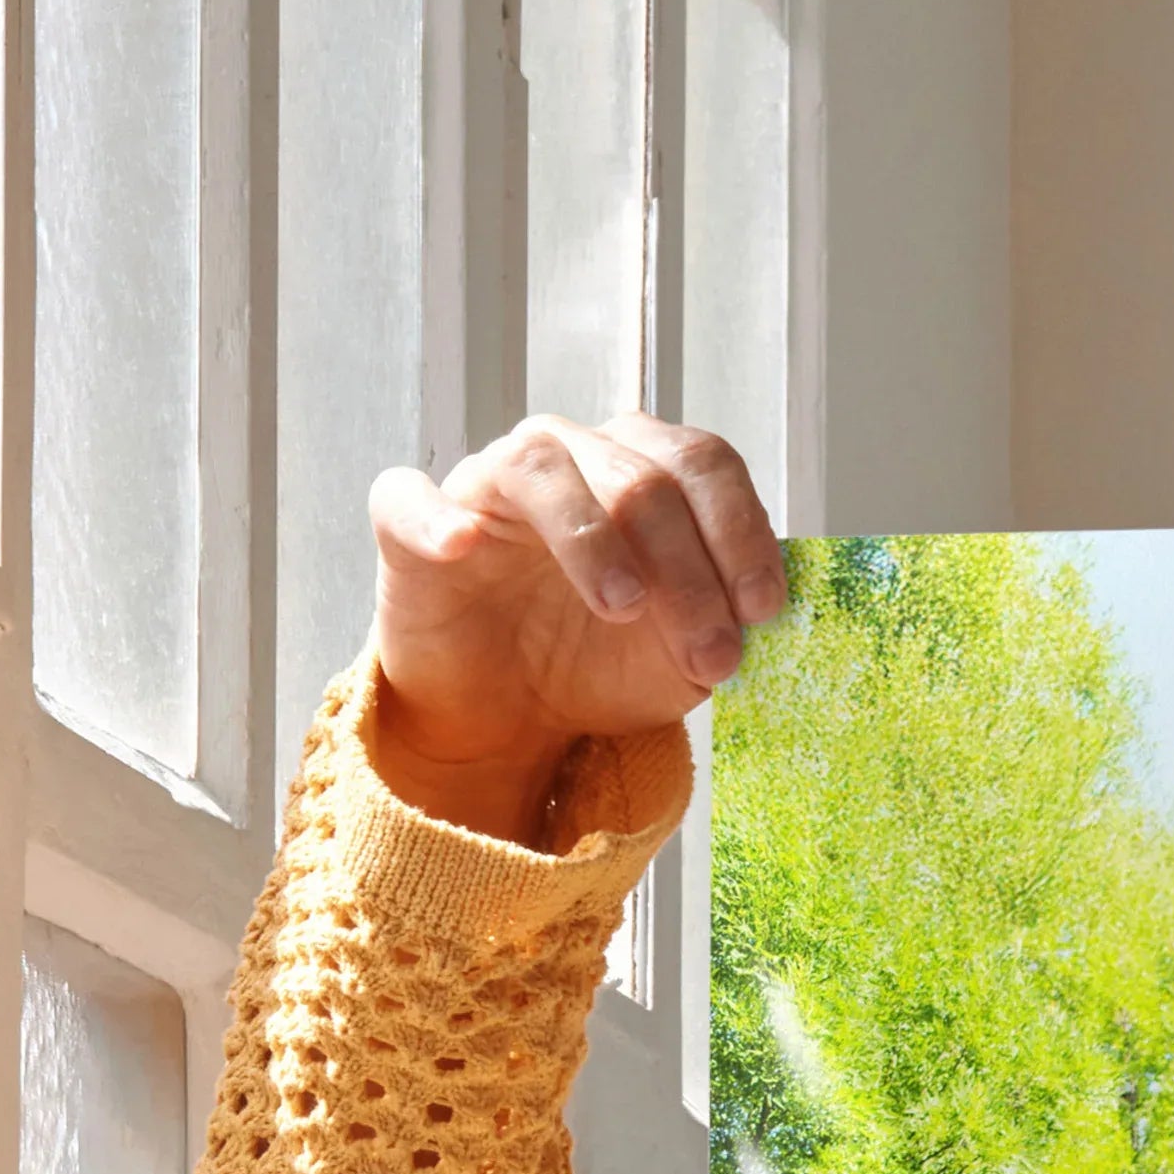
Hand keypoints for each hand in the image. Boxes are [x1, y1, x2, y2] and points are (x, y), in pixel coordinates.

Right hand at [364, 415, 785, 843]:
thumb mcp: (682, 657)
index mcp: (644, 471)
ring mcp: (489, 483)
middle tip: (711, 655)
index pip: (703, 464)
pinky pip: (410, 498)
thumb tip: (759, 614)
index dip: (740, 531)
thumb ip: (722, 623)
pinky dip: (436, 517)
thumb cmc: (600, 664)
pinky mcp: (411, 524)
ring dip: (593, 539)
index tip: (763, 610)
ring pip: (542, 468)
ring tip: (624, 608)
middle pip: (640, 476)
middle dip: (688, 572)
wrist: (510, 716)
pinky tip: (462, 546)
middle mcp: (570, 457)